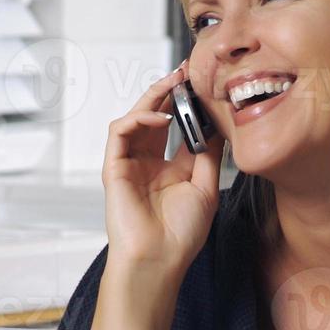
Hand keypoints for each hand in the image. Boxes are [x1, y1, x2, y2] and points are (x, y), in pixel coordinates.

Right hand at [101, 61, 224, 276]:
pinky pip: (120, 131)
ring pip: (135, 118)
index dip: (187, 104)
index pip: (176, 127)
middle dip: (169, 91)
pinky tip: (161, 118)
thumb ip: (208, 153)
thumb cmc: (181, 234)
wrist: (159, 259)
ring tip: (175, 84)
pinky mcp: (113, 167)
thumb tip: (215, 123)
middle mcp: (147, 163)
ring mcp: (129, 164)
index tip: (203, 84)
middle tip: (188, 70)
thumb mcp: (205, 186)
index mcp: (169, 169)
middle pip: (155, 116)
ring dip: (153, 97)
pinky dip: (139, 119)